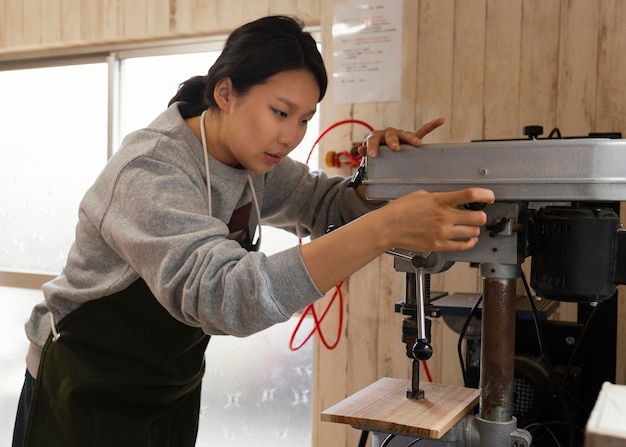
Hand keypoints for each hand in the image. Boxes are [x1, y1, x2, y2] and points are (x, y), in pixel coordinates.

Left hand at [357, 117, 445, 156]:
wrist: (382, 146)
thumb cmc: (374, 150)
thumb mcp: (368, 152)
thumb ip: (365, 151)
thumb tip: (361, 150)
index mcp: (376, 136)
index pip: (373, 140)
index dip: (372, 147)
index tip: (372, 154)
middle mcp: (389, 133)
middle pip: (391, 136)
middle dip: (393, 142)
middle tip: (396, 149)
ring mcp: (400, 134)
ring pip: (406, 135)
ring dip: (412, 139)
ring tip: (418, 144)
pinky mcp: (410, 137)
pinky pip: (423, 131)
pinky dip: (431, 126)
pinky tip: (441, 120)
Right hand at [380, 187, 494, 252]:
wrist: (387, 228)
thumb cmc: (399, 211)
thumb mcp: (421, 195)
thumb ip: (439, 198)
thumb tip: (452, 200)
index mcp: (439, 201)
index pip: (470, 196)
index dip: (485, 195)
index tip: (490, 197)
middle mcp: (443, 217)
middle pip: (478, 217)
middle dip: (480, 215)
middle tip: (476, 214)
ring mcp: (442, 233)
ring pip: (473, 232)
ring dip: (474, 229)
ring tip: (468, 226)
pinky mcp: (439, 246)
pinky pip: (463, 246)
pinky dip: (469, 242)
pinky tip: (467, 238)